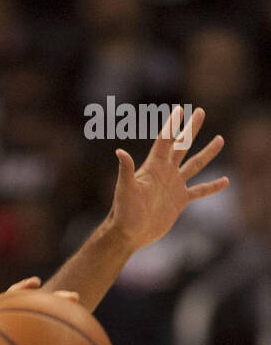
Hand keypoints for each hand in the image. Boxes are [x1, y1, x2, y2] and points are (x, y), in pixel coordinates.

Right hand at [0, 278, 79, 344]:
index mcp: (15, 337)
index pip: (44, 329)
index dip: (62, 327)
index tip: (84, 325)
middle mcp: (7, 322)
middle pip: (36, 309)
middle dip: (54, 301)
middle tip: (74, 298)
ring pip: (11, 297)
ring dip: (22, 289)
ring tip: (35, 283)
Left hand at [107, 105, 227, 252]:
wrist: (129, 234)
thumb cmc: (123, 213)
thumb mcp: (124, 190)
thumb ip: (125, 171)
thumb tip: (119, 151)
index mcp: (154, 167)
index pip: (165, 140)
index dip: (172, 125)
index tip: (180, 109)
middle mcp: (165, 172)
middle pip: (181, 145)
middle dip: (191, 129)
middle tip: (200, 111)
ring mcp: (174, 186)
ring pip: (194, 165)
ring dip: (207, 153)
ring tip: (220, 139)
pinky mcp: (179, 201)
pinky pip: (199, 191)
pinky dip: (212, 187)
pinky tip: (225, 181)